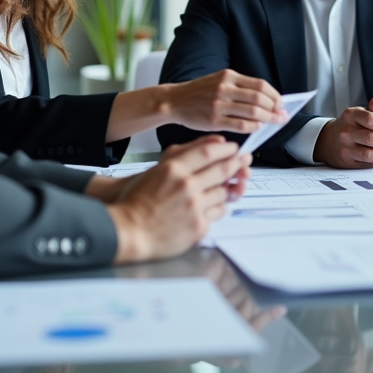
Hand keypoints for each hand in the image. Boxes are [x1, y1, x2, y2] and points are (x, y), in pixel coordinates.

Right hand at [108, 135, 250, 263]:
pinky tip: (214, 204)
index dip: (226, 149)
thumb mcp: (158, 168)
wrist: (128, 230)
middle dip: (237, 164)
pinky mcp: (198, 227)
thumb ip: (185, 153)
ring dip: (229, 188)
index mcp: (174, 169)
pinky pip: (219, 212)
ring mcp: (193, 207)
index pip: (209, 152)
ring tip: (229, 185)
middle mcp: (186, 186)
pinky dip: (220, 207)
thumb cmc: (138, 199)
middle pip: (222, 170)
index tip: (234, 149)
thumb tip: (215, 142)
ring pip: (224, 192)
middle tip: (244, 162)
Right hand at [159, 69, 285, 133]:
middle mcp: (225, 88)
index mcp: (229, 76)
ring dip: (268, 118)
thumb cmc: (199, 93)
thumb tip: (266, 99)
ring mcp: (219, 104)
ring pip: (252, 112)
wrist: (174, 101)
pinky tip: (258, 128)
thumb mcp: (219, 80)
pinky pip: (240, 125)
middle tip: (282, 115)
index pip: (260, 85)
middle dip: (275, 108)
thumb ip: (240, 87)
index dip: (274, 95)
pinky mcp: (214, 120)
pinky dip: (253, 127)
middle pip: (259, 98)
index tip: (281, 103)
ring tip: (275, 122)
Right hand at [312, 106, 372, 167]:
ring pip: (369, 154)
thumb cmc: (353, 125)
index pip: (372, 120)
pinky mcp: (346, 161)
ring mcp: (344, 147)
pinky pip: (366, 164)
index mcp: (351, 115)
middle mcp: (345, 131)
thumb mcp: (365, 112)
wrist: (330, 140)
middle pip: (372, 138)